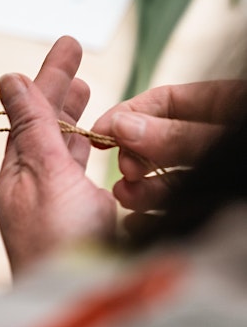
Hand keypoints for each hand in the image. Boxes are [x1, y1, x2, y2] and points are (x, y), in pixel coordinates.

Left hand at [0, 36, 115, 274]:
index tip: (65, 44)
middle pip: (44, 124)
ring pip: (61, 147)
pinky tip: (92, 145)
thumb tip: (8, 80)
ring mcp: (53, 203)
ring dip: (71, 116)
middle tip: (73, 52)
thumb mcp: (44, 174)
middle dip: (59, 88)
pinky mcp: (75, 221)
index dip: (47, 77)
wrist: (77, 297)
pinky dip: (84, 150)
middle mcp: (30, 185)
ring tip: (84, 89)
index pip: (29, 111)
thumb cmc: (57, 243)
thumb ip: (32, 127)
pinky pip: (75, 174)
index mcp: (16, 172)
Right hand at [90, 80, 246, 211]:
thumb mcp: (227, 138)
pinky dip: (158, 218)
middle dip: (134, 157)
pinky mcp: (220, 210)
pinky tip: (138, 223)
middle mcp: (216, 140)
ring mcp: (217, 175)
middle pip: (161, 143)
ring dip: (141, 189)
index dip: (126, 115)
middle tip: (125, 171)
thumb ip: (179, 135)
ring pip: (172, 180)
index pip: (164, 102)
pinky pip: (185, 212)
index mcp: (225, 107)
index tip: (99, 132)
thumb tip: (122, 127)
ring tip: (125, 196)